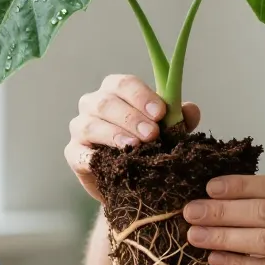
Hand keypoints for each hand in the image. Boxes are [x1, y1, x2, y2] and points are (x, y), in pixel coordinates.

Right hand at [65, 74, 200, 200]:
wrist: (131, 180)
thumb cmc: (148, 144)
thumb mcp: (169, 130)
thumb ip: (180, 119)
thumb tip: (191, 110)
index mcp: (116, 90)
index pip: (124, 84)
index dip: (141, 96)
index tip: (160, 112)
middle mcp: (93, 103)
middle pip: (106, 102)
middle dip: (131, 117)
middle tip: (152, 134)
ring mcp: (80, 127)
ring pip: (90, 124)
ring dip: (114, 134)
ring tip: (135, 147)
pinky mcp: (74, 153)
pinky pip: (79, 153)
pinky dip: (93, 157)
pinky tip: (111, 162)